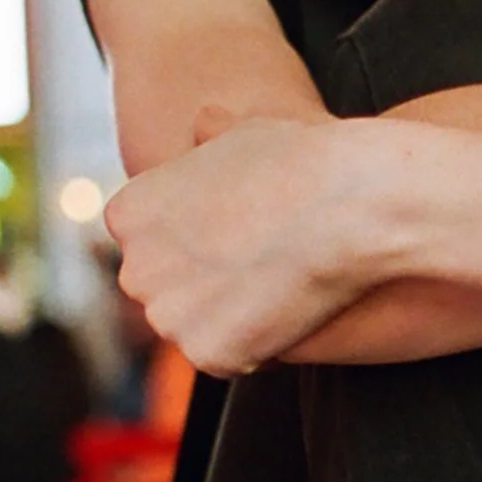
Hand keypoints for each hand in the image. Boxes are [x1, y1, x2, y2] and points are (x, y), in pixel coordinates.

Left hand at [105, 108, 380, 374]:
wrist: (352, 204)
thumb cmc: (305, 161)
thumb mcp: (243, 131)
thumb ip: (211, 137)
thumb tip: (204, 121)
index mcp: (129, 215)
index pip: (153, 250)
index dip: (201, 246)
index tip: (241, 237)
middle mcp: (136, 269)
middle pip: (169, 294)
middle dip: (207, 288)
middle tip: (264, 267)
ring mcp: (169, 317)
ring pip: (198, 330)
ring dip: (232, 320)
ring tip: (280, 286)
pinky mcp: (208, 355)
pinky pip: (232, 360)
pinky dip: (259, 348)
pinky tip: (290, 311)